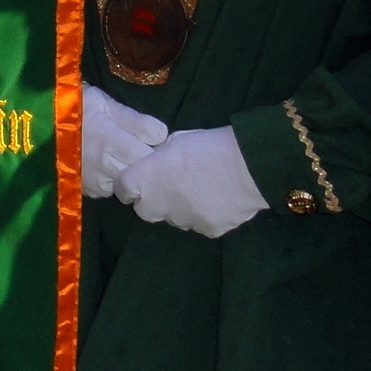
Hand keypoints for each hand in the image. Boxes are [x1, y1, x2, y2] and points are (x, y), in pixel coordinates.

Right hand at [80, 84, 168, 197]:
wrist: (36, 122)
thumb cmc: (74, 107)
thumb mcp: (104, 103)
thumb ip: (134, 120)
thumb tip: (163, 135)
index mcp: (110, 142)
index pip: (147, 158)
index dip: (157, 154)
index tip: (159, 146)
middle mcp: (103, 167)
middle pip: (139, 176)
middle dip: (145, 167)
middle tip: (143, 152)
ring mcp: (94, 182)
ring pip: (125, 186)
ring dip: (128, 174)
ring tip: (124, 158)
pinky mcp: (86, 190)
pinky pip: (109, 190)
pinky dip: (113, 181)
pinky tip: (108, 166)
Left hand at [115, 126, 268, 236]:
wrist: (248, 166)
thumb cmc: (208, 146)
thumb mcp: (176, 140)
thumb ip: (160, 155)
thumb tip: (158, 159)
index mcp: (145, 180)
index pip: (123, 189)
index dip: (129, 184)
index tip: (139, 178)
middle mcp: (158, 205)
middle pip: (145, 210)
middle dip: (152, 200)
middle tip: (168, 185)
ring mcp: (183, 220)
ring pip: (174, 218)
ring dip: (179, 208)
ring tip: (199, 190)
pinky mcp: (207, 230)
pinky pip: (200, 224)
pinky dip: (204, 215)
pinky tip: (218, 200)